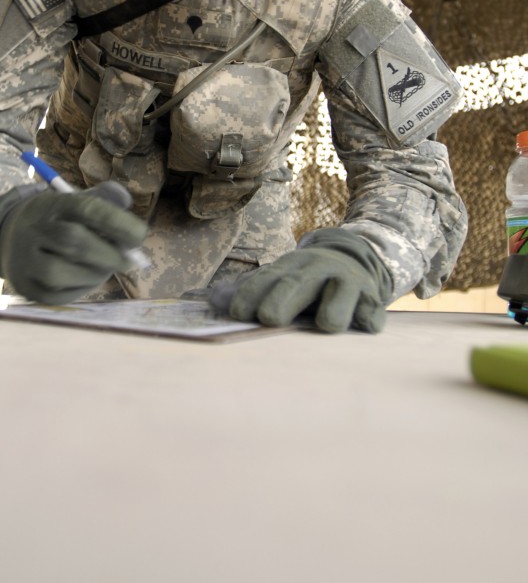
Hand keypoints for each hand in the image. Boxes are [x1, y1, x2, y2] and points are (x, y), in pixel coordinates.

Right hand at [0, 181, 147, 303]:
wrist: (10, 238)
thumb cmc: (57, 220)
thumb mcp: (75, 201)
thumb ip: (103, 199)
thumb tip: (125, 201)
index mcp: (50, 204)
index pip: (85, 208)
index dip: (116, 221)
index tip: (140, 235)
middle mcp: (32, 230)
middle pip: (73, 241)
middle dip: (108, 253)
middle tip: (129, 260)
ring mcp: (23, 260)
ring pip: (60, 272)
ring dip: (94, 273)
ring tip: (107, 268)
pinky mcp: (25, 287)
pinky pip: (56, 294)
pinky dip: (81, 288)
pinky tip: (89, 278)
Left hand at [209, 229, 391, 332]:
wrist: (354, 258)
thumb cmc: (306, 280)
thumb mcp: (279, 278)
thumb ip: (247, 290)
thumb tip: (210, 300)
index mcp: (290, 268)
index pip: (267, 279)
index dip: (250, 294)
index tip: (236, 312)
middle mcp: (318, 270)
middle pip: (299, 284)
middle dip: (283, 300)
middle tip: (269, 319)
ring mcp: (348, 283)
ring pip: (341, 295)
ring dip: (333, 310)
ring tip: (327, 324)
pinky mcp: (373, 300)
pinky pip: (371, 311)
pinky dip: (367, 318)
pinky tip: (362, 323)